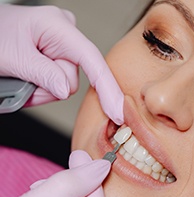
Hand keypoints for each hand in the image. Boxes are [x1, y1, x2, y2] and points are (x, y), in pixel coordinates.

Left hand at [0, 4, 122, 124]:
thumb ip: (43, 74)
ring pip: (63, 85)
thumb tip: (66, 90)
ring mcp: (61, 49)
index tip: (116, 111)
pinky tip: (27, 78)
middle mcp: (65, 36)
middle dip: (49, 87)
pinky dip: (40, 89)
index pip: (92, 60)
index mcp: (58, 27)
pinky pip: (56, 84)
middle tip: (24, 79)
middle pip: (73, 79)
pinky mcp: (56, 60)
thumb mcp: (14, 57)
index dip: (107, 87)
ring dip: (42, 89)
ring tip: (21, 77)